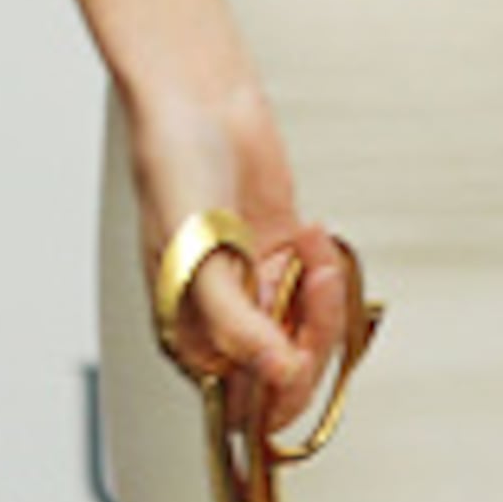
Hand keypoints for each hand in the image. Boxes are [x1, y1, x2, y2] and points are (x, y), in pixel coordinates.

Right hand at [121, 78, 350, 432]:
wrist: (202, 102)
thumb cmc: (174, 167)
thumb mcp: (199, 254)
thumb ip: (239, 324)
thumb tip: (277, 373)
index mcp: (187, 329)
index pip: (239, 399)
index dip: (274, 391)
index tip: (296, 366)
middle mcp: (223, 317)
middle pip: (285, 370)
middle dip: (310, 334)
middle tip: (313, 290)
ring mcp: (256, 288)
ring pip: (310, 333)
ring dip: (323, 297)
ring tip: (313, 253)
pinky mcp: (284, 260)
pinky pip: (322, 291)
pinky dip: (328, 267)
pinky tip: (311, 235)